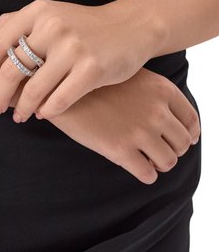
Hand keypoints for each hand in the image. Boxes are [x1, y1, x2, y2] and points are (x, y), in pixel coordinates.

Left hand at [0, 0, 160, 122]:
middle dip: (0, 94)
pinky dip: (47, 110)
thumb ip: (13, 22)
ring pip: (34, 89)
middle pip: (12, 69)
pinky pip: (59, 100)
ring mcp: (73, 48)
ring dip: (22, 108)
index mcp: (38, 11)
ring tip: (19, 116)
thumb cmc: (84, 25)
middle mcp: (53, 27)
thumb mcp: (48, 14)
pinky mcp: (92, 69)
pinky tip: (43, 114)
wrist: (131, 27)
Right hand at [46, 66, 200, 184]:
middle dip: (172, 149)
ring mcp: (139, 132)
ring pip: (168, 161)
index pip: (191, 120)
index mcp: (162, 90)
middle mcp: (156, 111)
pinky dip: (146, 175)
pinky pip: (147, 174)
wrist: (60, 88)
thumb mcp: (131, 77)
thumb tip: (169, 118)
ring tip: (147, 160)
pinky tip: (136, 168)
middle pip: (182, 143)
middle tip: (159, 150)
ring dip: (160, 164)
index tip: (184, 139)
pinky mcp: (120, 150)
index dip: (189, 133)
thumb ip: (153, 94)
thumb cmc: (94, 82)